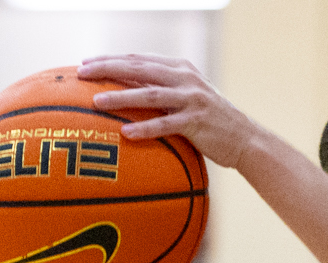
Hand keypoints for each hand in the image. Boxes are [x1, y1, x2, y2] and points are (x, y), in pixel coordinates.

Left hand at [79, 55, 262, 168]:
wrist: (245, 138)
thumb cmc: (208, 121)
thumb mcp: (185, 97)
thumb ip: (161, 90)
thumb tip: (124, 91)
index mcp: (179, 68)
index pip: (138, 59)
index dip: (110, 60)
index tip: (85, 64)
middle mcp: (185, 78)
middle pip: (139, 69)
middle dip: (107, 69)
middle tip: (81, 73)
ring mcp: (192, 99)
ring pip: (150, 94)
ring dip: (121, 97)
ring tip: (96, 102)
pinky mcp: (197, 122)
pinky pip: (166, 125)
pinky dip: (145, 128)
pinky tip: (125, 133)